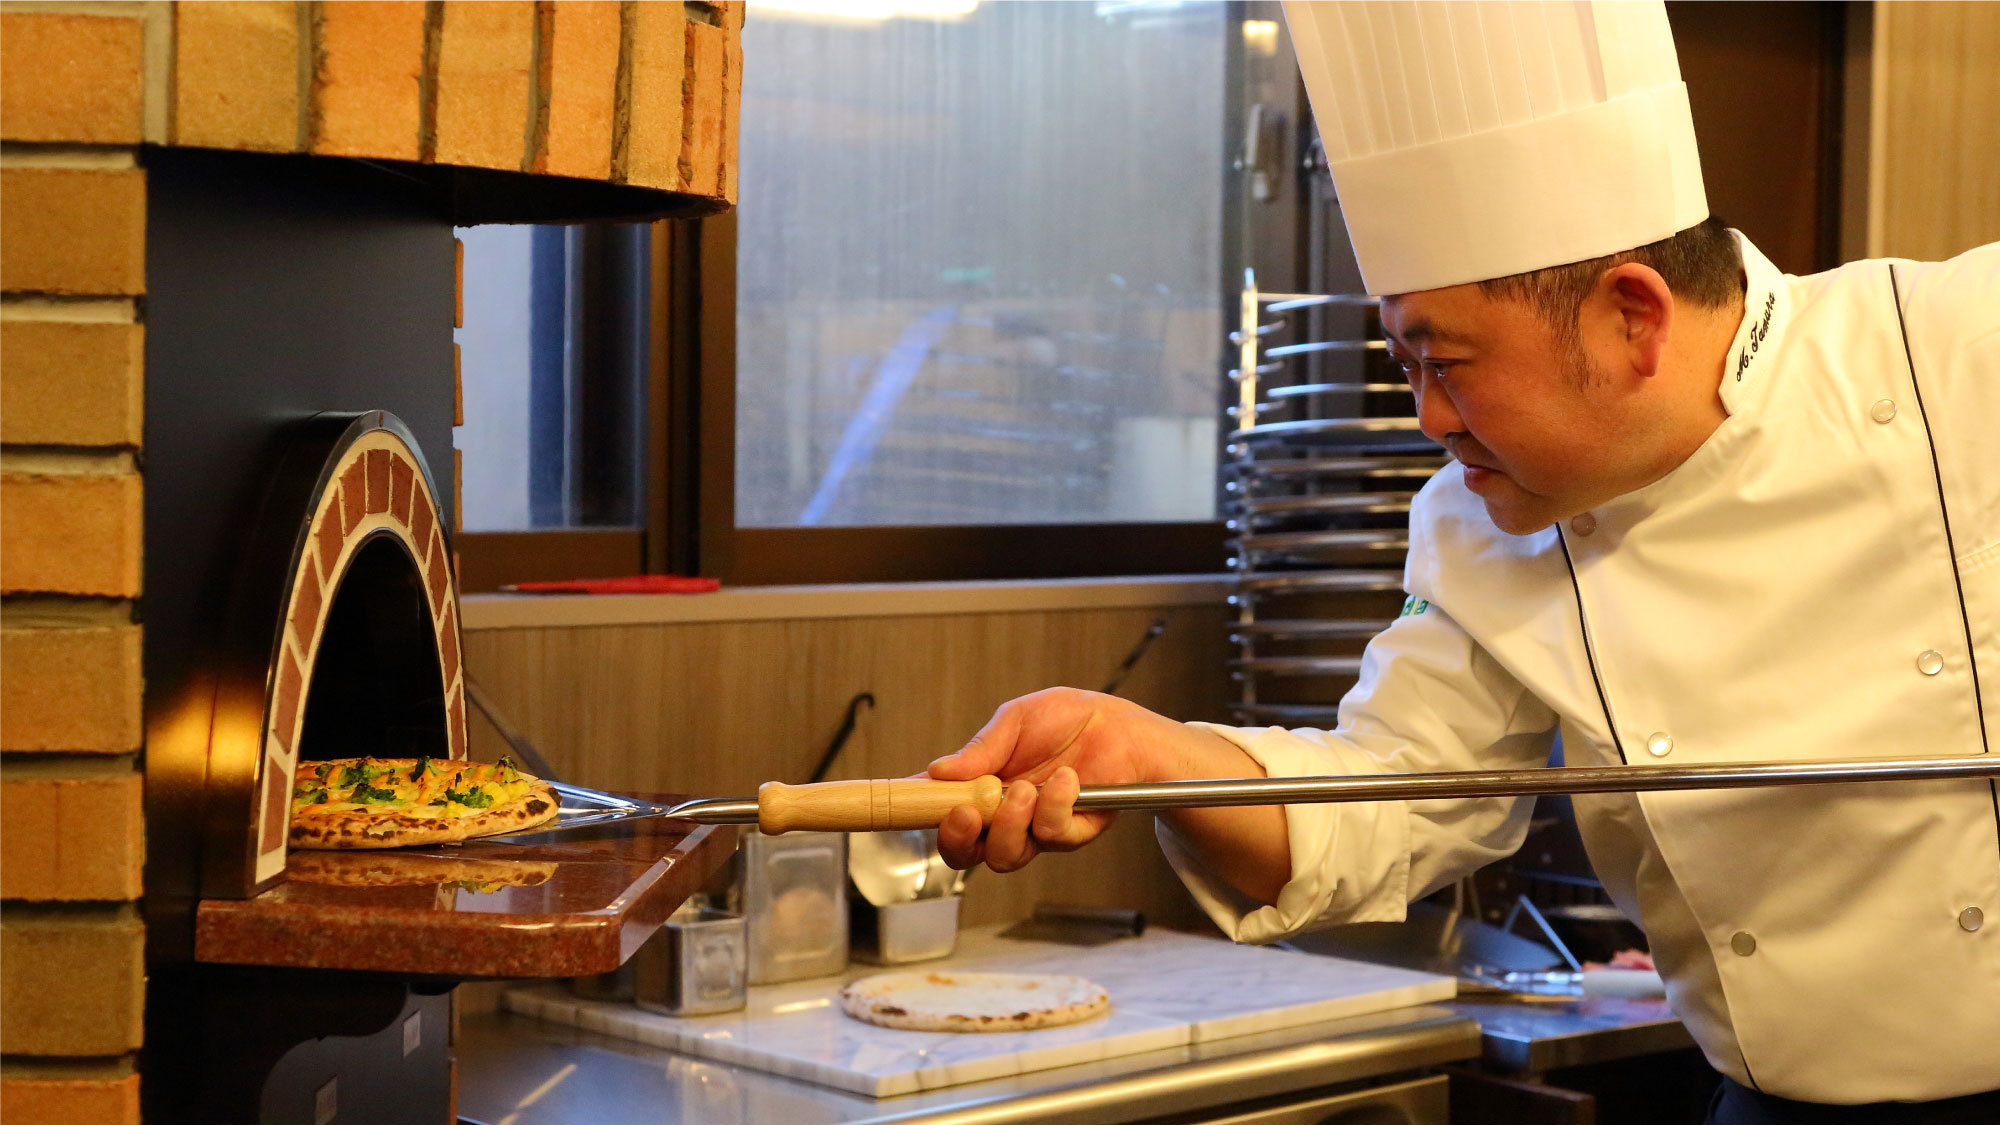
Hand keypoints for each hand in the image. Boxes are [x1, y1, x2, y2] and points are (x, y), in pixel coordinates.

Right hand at [927, 688, 1242, 873]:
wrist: (1121, 726)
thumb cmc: (1067, 720)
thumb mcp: (1016, 721)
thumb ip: (980, 749)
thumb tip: (937, 770)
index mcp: (978, 786)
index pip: (938, 810)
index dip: (918, 814)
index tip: (904, 804)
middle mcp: (1000, 815)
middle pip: (963, 852)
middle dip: (958, 838)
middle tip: (967, 812)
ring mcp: (1032, 830)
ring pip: (1004, 855)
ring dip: (1011, 823)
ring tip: (1027, 788)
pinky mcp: (1068, 836)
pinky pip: (1050, 837)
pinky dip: (1056, 807)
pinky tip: (1067, 780)